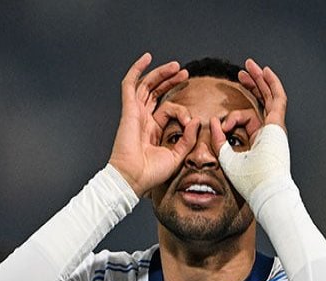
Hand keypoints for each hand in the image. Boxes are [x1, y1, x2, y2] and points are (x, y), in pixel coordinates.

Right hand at [109, 53, 196, 196]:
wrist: (134, 178)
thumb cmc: (152, 171)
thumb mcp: (177, 154)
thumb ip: (187, 138)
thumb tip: (196, 120)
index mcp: (153, 129)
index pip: (168, 109)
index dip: (183, 111)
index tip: (192, 121)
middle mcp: (143, 118)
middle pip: (156, 92)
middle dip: (170, 81)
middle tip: (185, 73)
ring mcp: (135, 112)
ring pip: (147, 85)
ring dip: (161, 73)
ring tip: (176, 66)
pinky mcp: (129, 110)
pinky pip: (130, 85)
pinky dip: (137, 70)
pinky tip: (146, 58)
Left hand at [214, 59, 290, 200]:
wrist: (266, 189)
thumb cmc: (250, 181)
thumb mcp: (227, 159)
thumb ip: (219, 141)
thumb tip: (212, 122)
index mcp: (261, 141)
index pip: (248, 119)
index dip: (232, 116)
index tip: (221, 124)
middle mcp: (271, 133)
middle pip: (263, 102)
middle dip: (252, 86)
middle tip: (241, 73)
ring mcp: (277, 128)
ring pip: (270, 97)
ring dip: (260, 80)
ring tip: (250, 65)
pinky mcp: (278, 125)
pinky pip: (278, 99)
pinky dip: (271, 84)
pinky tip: (264, 72)